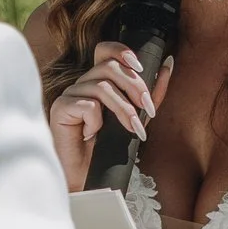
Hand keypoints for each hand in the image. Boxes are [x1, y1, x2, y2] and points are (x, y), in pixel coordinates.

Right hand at [49, 41, 176, 185]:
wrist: (88, 177)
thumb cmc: (108, 148)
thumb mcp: (136, 117)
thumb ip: (149, 92)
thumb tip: (167, 64)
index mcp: (98, 81)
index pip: (105, 50)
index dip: (122, 51)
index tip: (141, 67)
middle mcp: (82, 84)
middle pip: (108, 67)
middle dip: (135, 86)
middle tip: (148, 110)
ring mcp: (70, 95)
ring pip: (102, 87)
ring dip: (124, 109)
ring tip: (134, 130)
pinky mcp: (60, 109)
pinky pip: (87, 105)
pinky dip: (97, 121)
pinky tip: (94, 135)